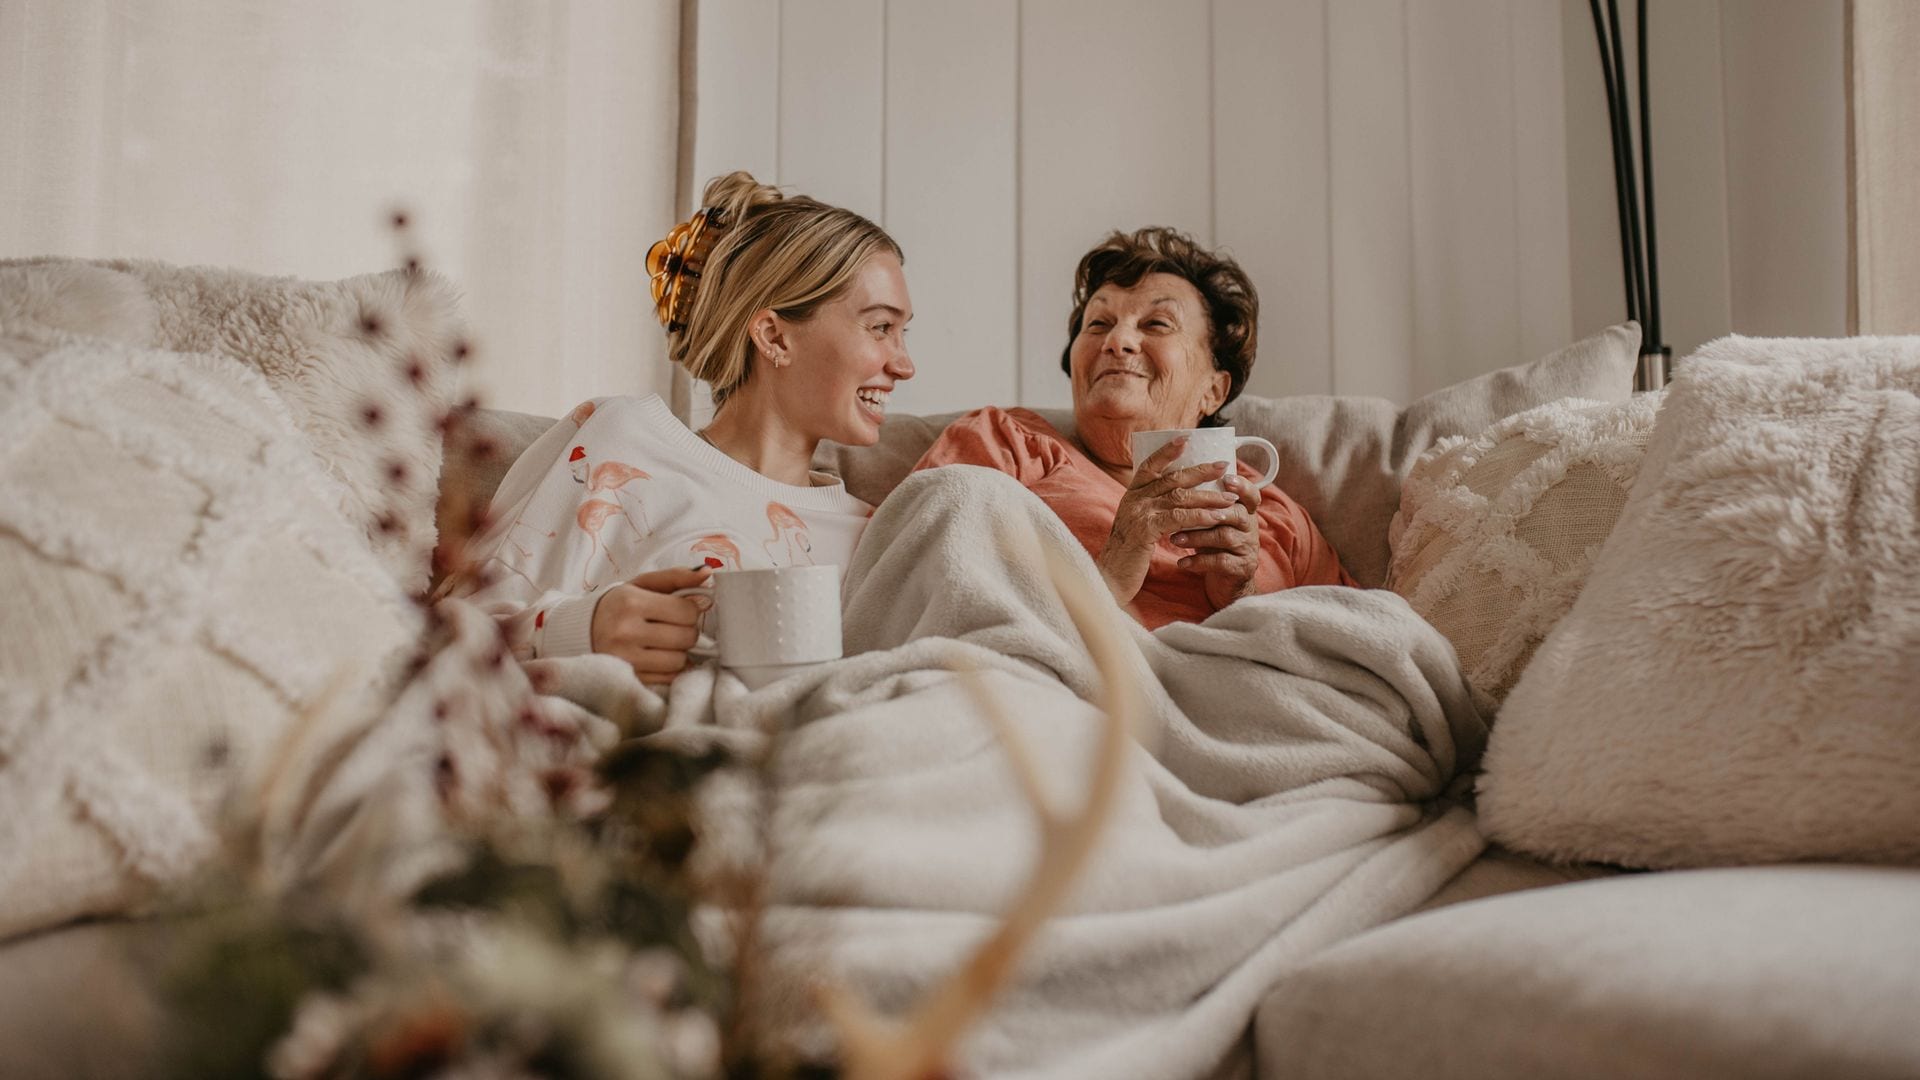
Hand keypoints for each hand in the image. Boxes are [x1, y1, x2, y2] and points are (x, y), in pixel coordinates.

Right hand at [591, 566, 711, 686]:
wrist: (582, 630)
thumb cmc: (620, 604)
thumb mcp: (643, 584)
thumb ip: (676, 576)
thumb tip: (708, 573)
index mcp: (631, 602)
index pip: (687, 611)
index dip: (691, 610)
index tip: (680, 610)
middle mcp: (626, 631)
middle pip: (686, 636)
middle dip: (687, 631)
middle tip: (673, 626)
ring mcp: (626, 659)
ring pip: (680, 660)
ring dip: (679, 651)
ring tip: (665, 642)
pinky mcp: (629, 678)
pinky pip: (669, 678)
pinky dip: (671, 668)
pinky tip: (659, 657)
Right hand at [1096, 437, 1241, 606]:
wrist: (1110, 577)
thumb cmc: (1129, 554)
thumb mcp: (1137, 525)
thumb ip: (1152, 509)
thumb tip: (1180, 496)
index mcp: (1132, 495)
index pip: (1150, 465)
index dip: (1168, 451)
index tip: (1187, 438)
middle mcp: (1133, 499)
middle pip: (1172, 478)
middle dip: (1201, 471)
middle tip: (1224, 467)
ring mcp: (1138, 513)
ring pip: (1180, 497)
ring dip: (1209, 497)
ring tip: (1230, 498)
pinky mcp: (1145, 530)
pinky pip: (1179, 519)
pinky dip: (1201, 517)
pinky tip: (1217, 518)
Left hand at [1172, 471, 1262, 610]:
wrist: (1226, 580)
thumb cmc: (1213, 542)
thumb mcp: (1213, 521)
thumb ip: (1205, 503)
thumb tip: (1174, 477)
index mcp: (1245, 511)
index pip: (1251, 494)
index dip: (1242, 486)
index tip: (1226, 478)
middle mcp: (1250, 527)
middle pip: (1237, 513)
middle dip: (1208, 512)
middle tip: (1180, 513)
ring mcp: (1247, 548)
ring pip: (1225, 537)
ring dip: (1197, 537)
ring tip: (1173, 540)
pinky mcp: (1241, 568)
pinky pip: (1220, 562)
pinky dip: (1198, 561)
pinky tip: (1181, 562)